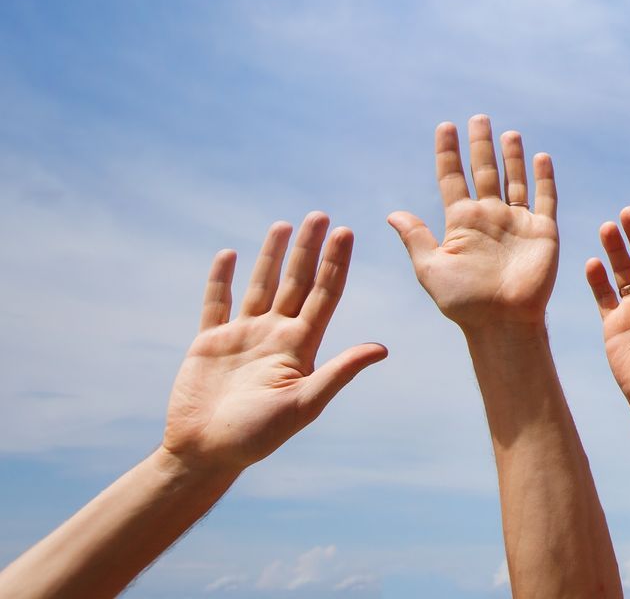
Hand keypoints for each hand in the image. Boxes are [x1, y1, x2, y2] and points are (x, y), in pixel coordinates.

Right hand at [162, 214, 387, 474]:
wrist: (207, 454)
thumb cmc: (257, 437)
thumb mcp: (303, 404)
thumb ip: (338, 373)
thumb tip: (382, 349)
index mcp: (300, 347)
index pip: (324, 295)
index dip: (336, 264)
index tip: (347, 233)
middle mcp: (275, 336)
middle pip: (296, 282)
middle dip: (308, 249)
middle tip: (320, 215)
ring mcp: (243, 336)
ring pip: (260, 285)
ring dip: (271, 256)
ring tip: (283, 224)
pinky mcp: (209, 343)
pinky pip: (216, 303)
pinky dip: (222, 279)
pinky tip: (230, 254)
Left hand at [389, 116, 559, 329]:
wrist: (502, 323)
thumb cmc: (464, 303)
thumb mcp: (430, 268)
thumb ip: (416, 238)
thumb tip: (392, 213)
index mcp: (461, 223)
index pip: (452, 178)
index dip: (448, 153)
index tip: (445, 127)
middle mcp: (489, 217)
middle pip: (483, 171)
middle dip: (480, 145)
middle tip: (477, 118)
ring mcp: (516, 222)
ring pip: (513, 179)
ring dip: (511, 156)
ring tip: (507, 132)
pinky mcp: (542, 231)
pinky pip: (544, 198)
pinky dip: (543, 177)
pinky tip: (540, 157)